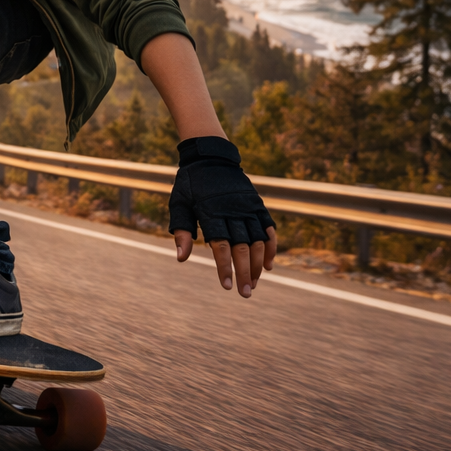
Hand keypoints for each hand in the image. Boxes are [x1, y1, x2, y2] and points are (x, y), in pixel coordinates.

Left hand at [169, 136, 276, 297]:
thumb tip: (181, 258)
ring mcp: (247, 208)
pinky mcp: (257, 205)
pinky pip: (268, 229)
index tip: (227, 286)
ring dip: (258, 264)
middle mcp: (232, 212)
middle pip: (242, 248)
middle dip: (245, 272)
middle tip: (245, 293)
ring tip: (255, 283)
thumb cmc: (191, 184)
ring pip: (258, 241)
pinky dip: (270, 247)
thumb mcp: (179, 204)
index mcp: (211, 213)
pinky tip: (268, 265)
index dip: (224, 268)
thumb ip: (181, 230)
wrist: (210, 156)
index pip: (220, 247)